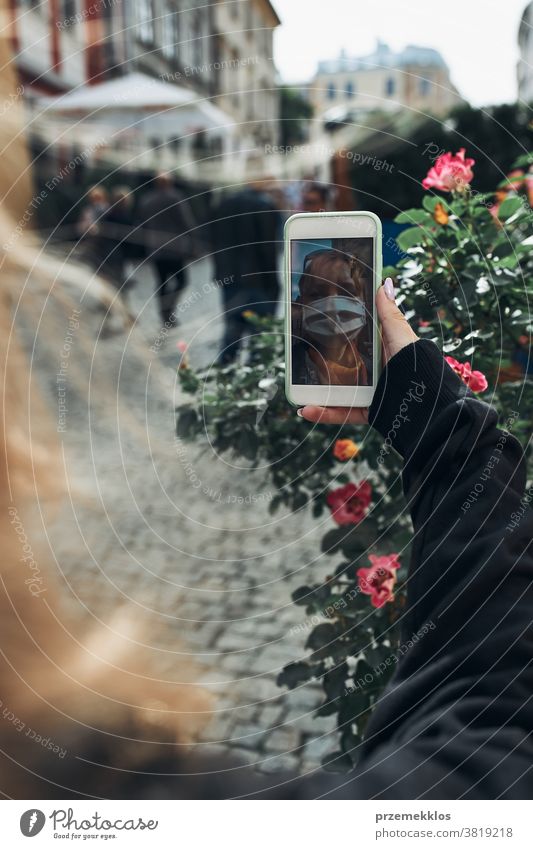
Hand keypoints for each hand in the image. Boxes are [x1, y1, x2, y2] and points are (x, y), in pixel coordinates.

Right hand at [297, 278, 418, 424]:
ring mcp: (370, 393)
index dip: (334, 336)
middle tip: (298, 361)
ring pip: (337, 393)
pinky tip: (306, 410)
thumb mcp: (400, 335)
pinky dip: (324, 413)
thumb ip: (388, 313)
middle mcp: (374, 372)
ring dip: (314, 394)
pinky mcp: (368, 412)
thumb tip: (384, 282)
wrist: (429, 403)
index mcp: (380, 351)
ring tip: (296, 391)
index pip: (352, 341)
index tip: (313, 329)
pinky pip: (343, 413)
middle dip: (318, 367)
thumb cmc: (418, 366)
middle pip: (340, 368)